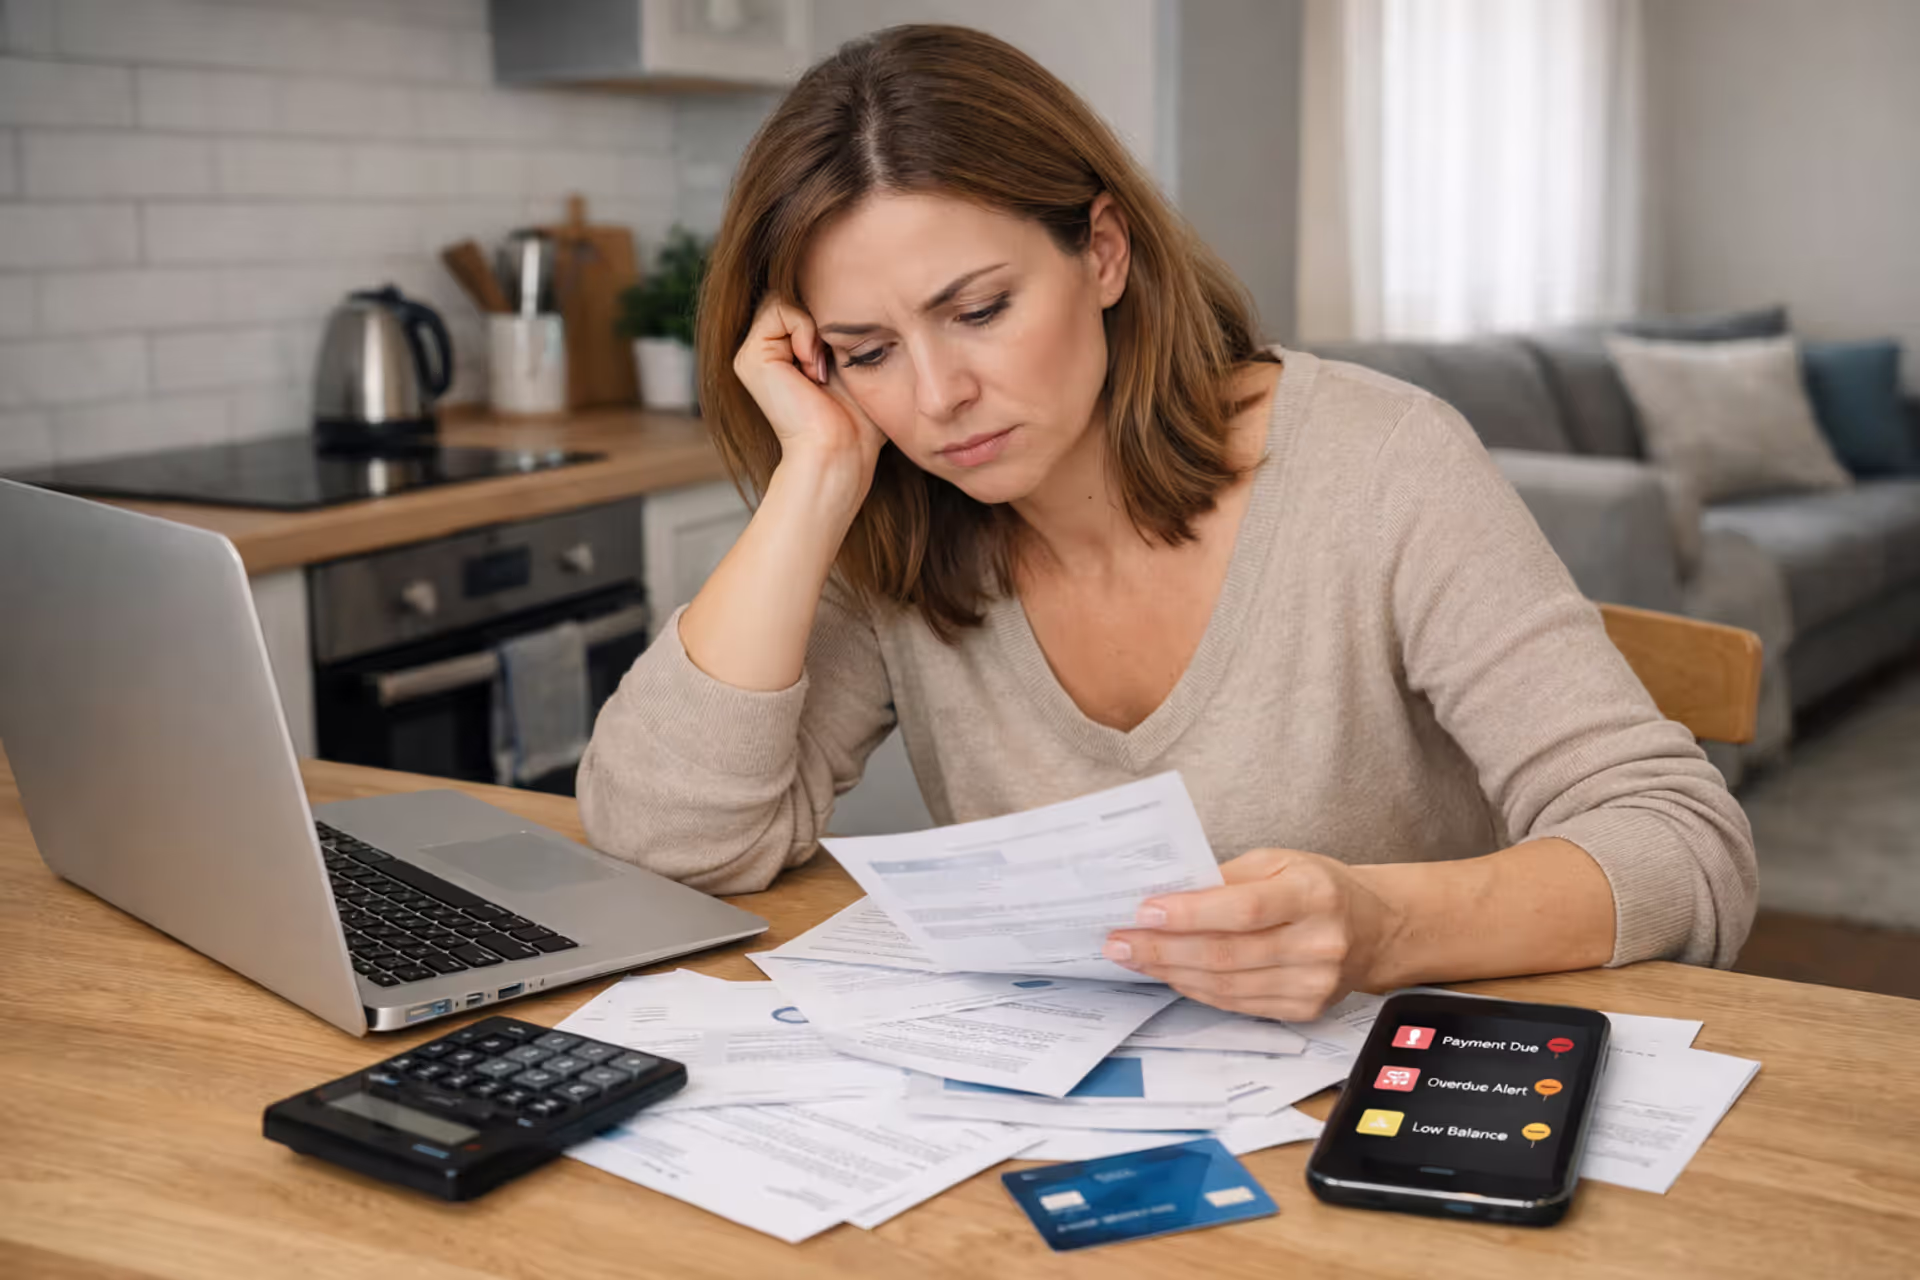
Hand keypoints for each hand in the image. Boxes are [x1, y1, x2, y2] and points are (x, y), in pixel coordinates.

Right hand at [732, 295, 886, 494]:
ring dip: (815, 328)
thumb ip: (842, 329)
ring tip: (821, 369)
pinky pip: (779, 308)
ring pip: (785, 298)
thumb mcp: (855, 362)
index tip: (844, 355)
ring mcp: (755, 354)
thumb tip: (852, 286)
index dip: (831, 316)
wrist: (840, 449)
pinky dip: (804, 330)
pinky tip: (813, 366)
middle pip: (794, 296)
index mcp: (788, 355)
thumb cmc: (858, 418)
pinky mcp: (751, 357)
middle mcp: (767, 353)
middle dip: (823, 320)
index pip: (807, 302)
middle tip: (833, 363)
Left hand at [1102, 848, 1397, 1020]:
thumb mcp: (1280, 862)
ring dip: (1171, 972)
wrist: (1375, 929)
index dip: (1190, 913)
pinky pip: (1238, 1004)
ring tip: (1133, 958)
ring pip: (1227, 986)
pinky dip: (1197, 989)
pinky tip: (1170, 974)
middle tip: (1119, 941)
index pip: (1244, 909)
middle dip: (1163, 949)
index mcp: (1313, 895)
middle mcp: (1319, 943)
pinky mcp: (1304, 1009)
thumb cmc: (1319, 888)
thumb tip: (1168, 893)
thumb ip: (1227, 877)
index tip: (1144, 911)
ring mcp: (1313, 984)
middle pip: (1228, 954)